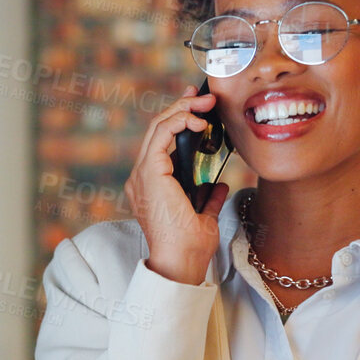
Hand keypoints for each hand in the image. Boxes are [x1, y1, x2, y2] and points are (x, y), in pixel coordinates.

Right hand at [123, 85, 228, 284]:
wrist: (180, 264)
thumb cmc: (190, 249)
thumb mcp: (204, 218)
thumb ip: (208, 199)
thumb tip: (218, 185)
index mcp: (151, 186)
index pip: (160, 143)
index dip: (177, 120)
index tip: (198, 108)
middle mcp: (141, 178)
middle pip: (157, 130)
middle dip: (180, 107)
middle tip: (202, 95)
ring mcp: (142, 175)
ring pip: (157, 127)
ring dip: (182, 110)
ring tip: (205, 103)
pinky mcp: (149, 174)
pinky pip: (160, 136)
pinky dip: (179, 122)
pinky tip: (198, 121)